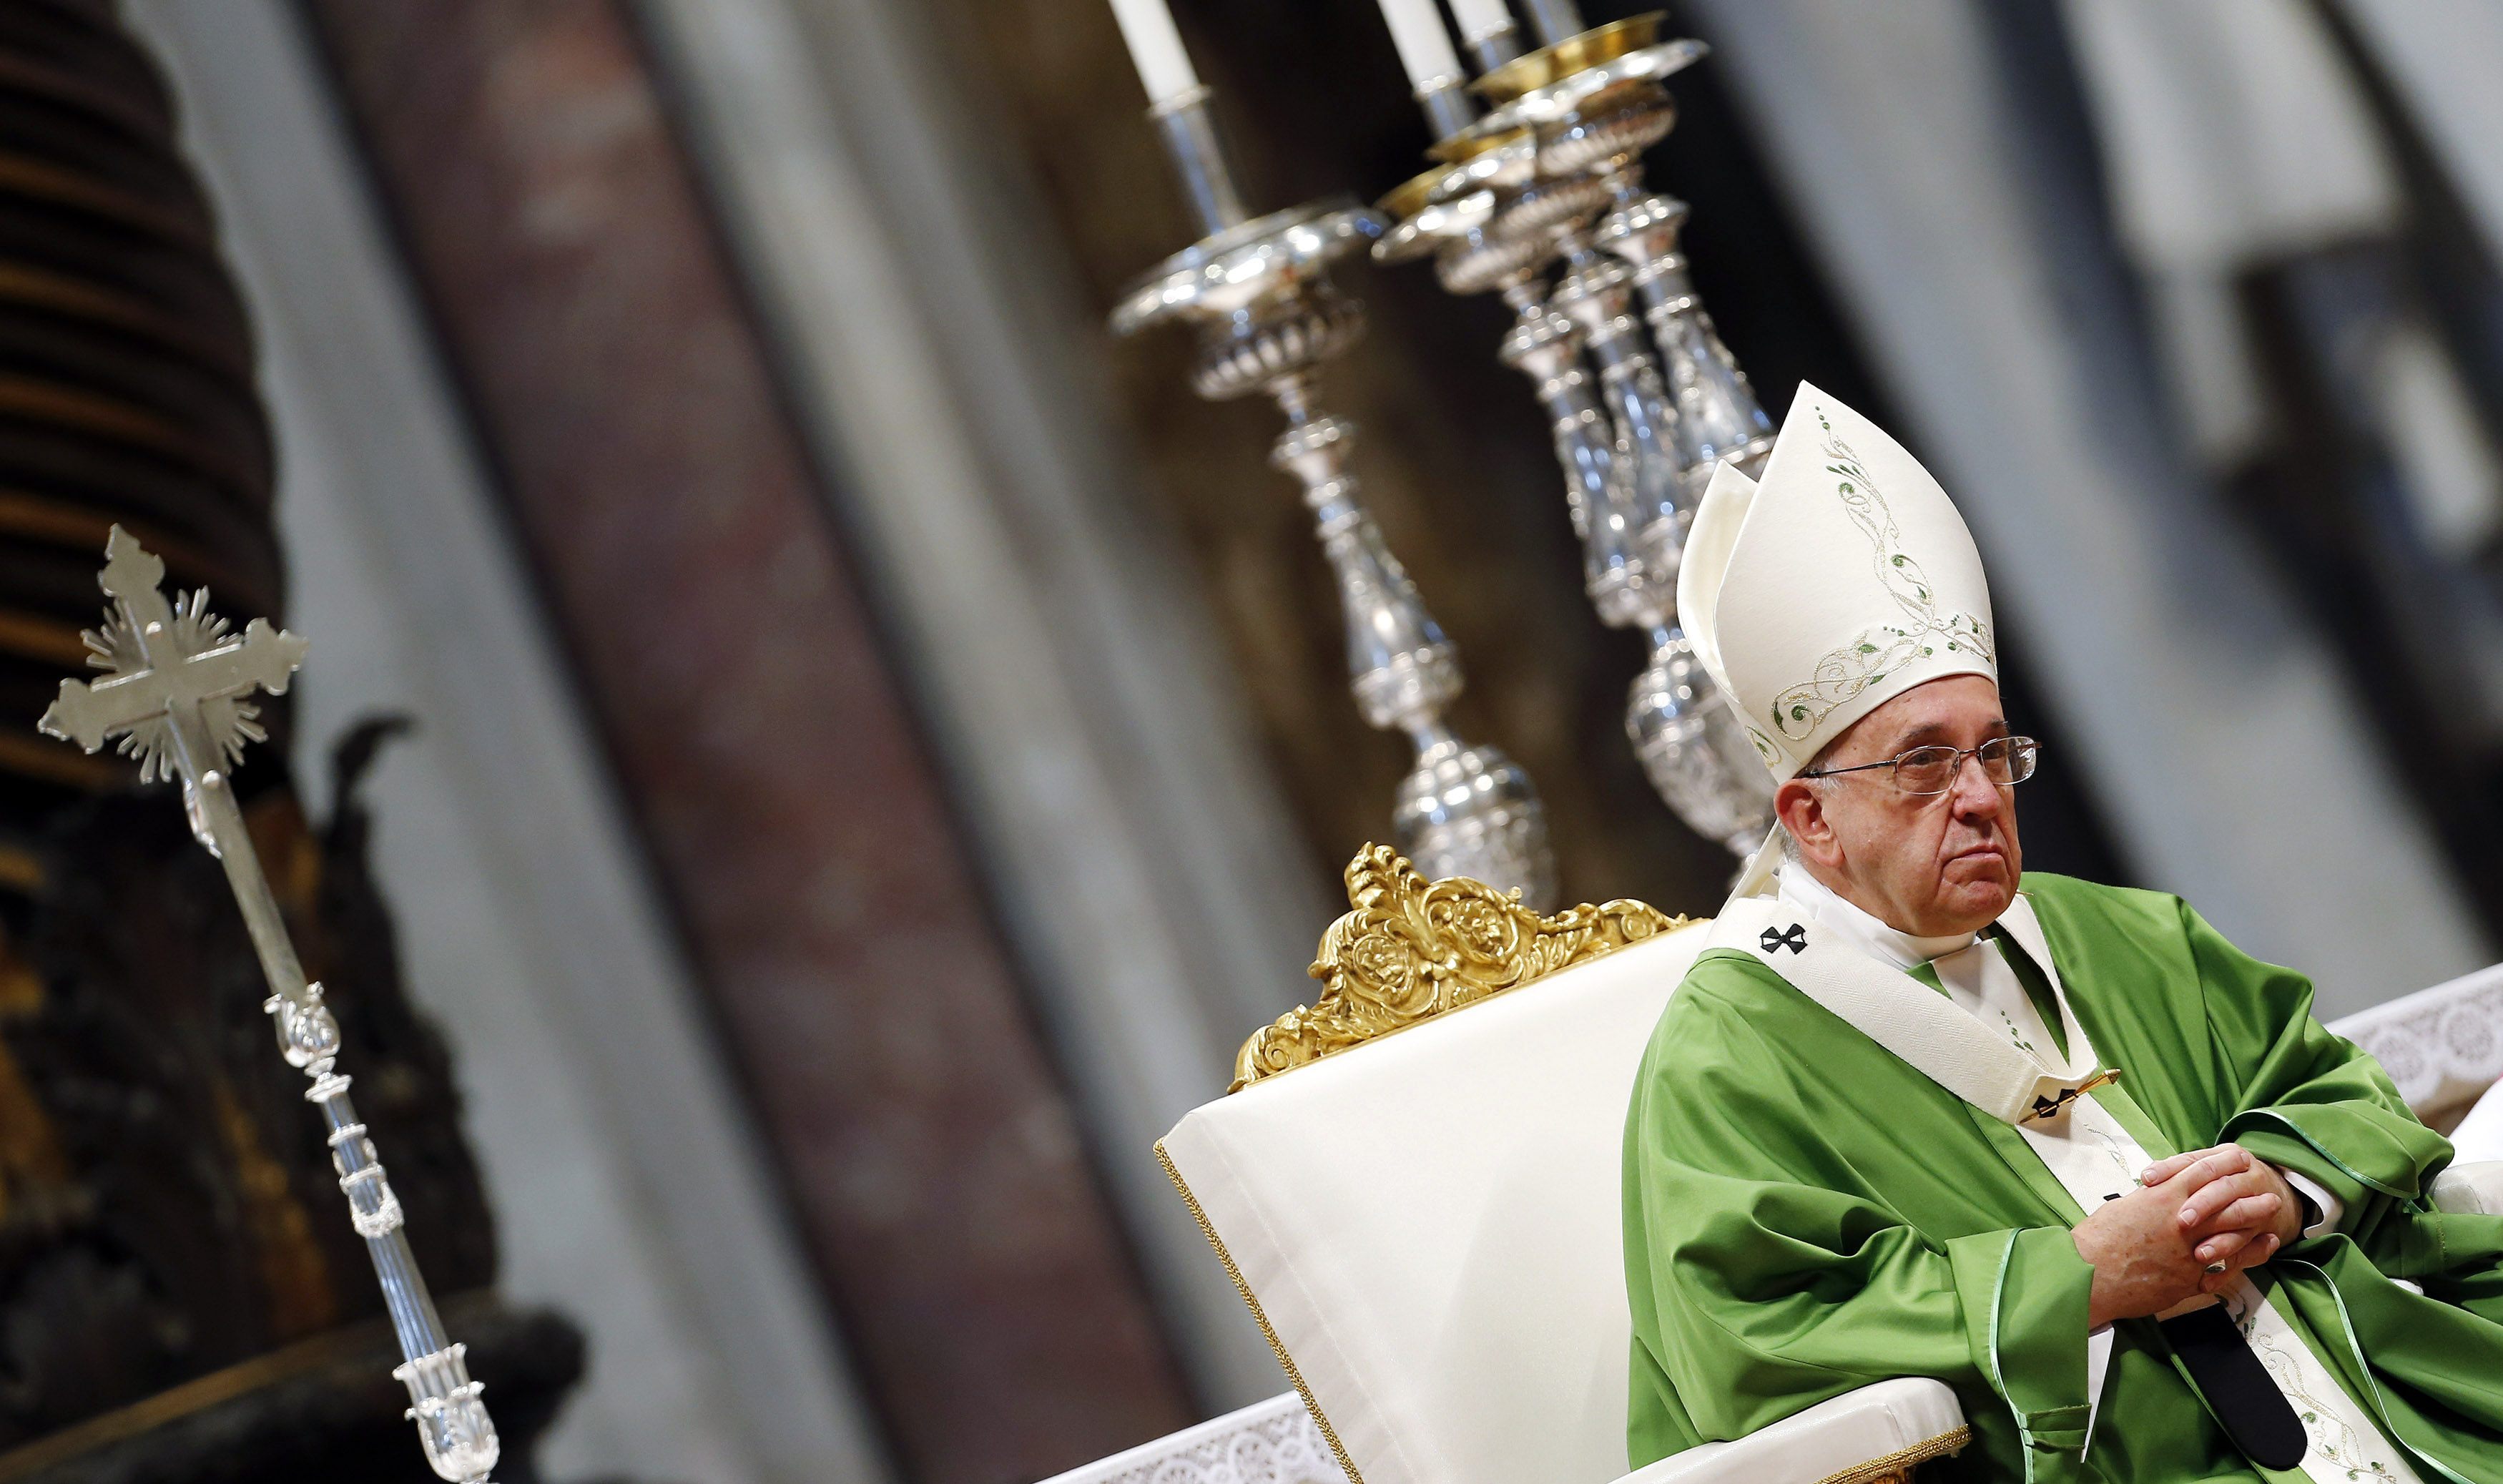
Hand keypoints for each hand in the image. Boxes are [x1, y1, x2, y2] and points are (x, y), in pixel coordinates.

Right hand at [2071, 1151, 2286, 1326]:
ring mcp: (2188, 1253)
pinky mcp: (2188, 1280)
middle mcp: (2181, 1223)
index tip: (2240, 1158)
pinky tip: (2257, 1253)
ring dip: (2255, 1226)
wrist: (2089, 1275)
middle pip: (2228, 1204)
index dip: (2225, 1164)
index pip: (2202, 1174)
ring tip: (2271, 1219)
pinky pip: (2223, 1269)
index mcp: (2163, 1199)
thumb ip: (2150, 1200)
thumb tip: (2163, 1193)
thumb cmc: (2098, 1239)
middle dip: (2251, 1197)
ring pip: (2232, 1236)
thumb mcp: (2124, 1207)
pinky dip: (2244, 1259)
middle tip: (2270, 1193)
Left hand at [2140, 1144, 2303, 1273]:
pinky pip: (2251, 1253)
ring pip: (2242, 1220)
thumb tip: (2147, 1179)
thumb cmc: (2224, 1182)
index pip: (2199, 1161)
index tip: (2148, 1181)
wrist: (2273, 1195)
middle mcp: (2249, 1177)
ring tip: (2200, 1255)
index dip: (2171, 1170)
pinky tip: (2207, 1282)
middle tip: (2182, 1221)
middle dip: (2203, 1204)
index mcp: (2230, 1157)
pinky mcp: (2266, 1232)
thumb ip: (2179, 1171)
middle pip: (2225, 1188)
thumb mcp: (2207, 1169)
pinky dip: (2229, 1269)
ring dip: (2221, 1240)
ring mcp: (2261, 1204)